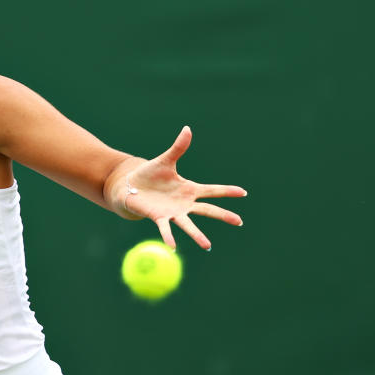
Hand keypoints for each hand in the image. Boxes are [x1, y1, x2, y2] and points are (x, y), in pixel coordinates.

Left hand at [120, 126, 246, 249]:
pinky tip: (173, 246)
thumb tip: (188, 128)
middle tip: (239, 221)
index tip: (243, 192)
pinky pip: (165, 228)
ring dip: (197, 235)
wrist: (131, 186)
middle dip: (223, 215)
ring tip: (207, 246)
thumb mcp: (166, 160)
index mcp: (189, 189)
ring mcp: (172, 212)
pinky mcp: (158, 217)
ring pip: (188, 224)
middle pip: (207, 209)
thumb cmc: (150, 175)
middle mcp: (184, 203)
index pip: (212, 190)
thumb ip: (178, 147)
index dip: (227, 190)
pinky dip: (169, 236)